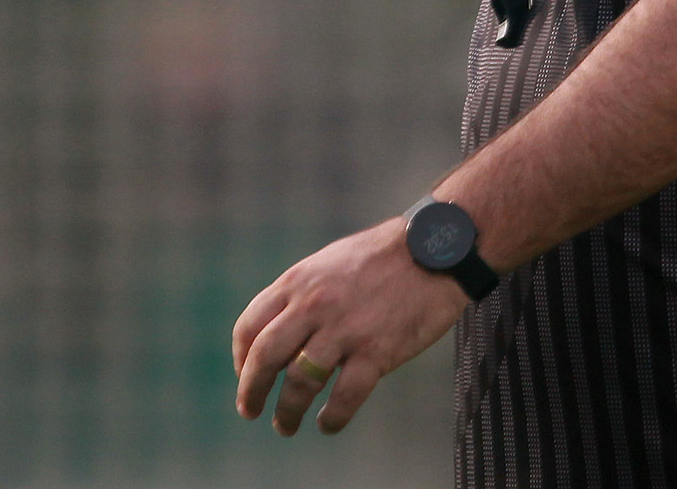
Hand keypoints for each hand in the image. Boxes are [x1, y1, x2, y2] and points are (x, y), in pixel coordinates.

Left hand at [231, 216, 467, 435]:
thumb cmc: (382, 255)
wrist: (435, 250)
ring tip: (286, 426)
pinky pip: (345, 397)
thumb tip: (281, 328)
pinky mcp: (376, 352)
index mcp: (298, 282)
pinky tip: (327, 424)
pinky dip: (332, 418)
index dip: (241, 357)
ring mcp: (344, 331)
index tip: (245, 374)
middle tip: (250, 411)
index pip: (250, 325)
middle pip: (265, 358)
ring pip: (300, 383)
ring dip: (287, 412)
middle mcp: (313, 306)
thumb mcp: (328, 262)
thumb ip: (302, 293)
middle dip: (251, 391)